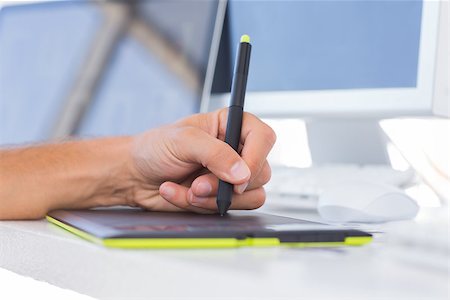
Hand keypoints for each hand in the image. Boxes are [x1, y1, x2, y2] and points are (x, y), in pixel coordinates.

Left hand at [129, 108, 275, 212]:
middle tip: (198, 184)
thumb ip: (215, 153)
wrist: (135, 174)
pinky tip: (181, 194)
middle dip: (226, 185)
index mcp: (230, 125)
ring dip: (215, 198)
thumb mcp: (183, 141)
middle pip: (260, 172)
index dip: (256, 158)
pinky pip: (230, 209)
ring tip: (188, 189)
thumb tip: (242, 173)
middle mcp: (235, 150)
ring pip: (249, 196)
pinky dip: (203, 207)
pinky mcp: (222, 197)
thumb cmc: (155, 148)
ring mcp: (230, 176)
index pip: (263, 138)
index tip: (238, 175)